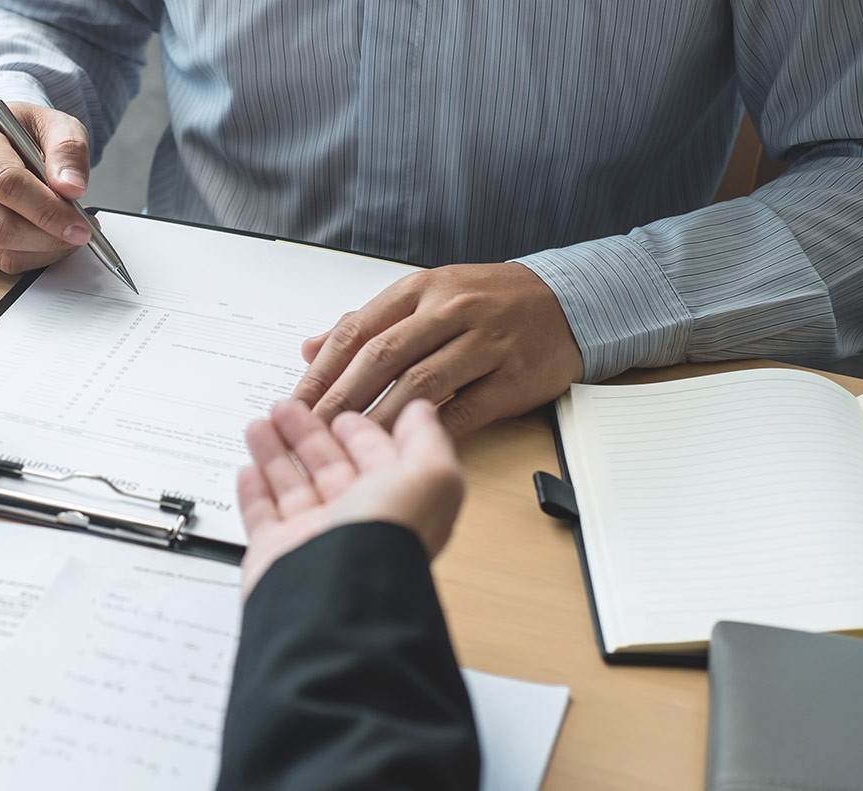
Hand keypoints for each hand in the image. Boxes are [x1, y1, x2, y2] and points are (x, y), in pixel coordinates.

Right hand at [0, 102, 93, 273]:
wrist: (1, 139)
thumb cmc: (25, 131)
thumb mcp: (55, 124)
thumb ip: (68, 149)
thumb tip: (72, 188)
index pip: (6, 183)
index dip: (47, 209)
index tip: (81, 223)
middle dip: (48, 237)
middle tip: (80, 233)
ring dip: (43, 250)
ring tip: (68, 233)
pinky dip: (31, 257)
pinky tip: (47, 238)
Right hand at [236, 399, 463, 596]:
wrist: (335, 598)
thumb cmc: (385, 540)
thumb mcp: (429, 475)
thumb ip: (426, 438)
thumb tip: (422, 411)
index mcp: (395, 503)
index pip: (376, 461)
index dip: (359, 434)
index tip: (341, 412)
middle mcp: (356, 522)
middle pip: (327, 468)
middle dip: (307, 434)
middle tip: (286, 407)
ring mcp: (314, 539)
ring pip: (291, 486)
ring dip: (274, 452)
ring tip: (258, 425)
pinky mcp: (276, 553)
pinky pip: (261, 516)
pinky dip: (253, 491)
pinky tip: (248, 469)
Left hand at [292, 262, 583, 435]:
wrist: (568, 301)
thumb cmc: (488, 302)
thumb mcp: (426, 296)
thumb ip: (369, 323)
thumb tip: (310, 349)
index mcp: (420, 289)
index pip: (357, 331)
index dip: (321, 372)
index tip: (294, 404)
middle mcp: (450, 311)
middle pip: (382, 358)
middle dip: (340, 400)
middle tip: (311, 434)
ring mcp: (484, 342)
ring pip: (420, 385)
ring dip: (379, 419)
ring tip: (349, 448)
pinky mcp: (512, 376)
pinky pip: (465, 409)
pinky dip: (432, 430)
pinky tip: (405, 451)